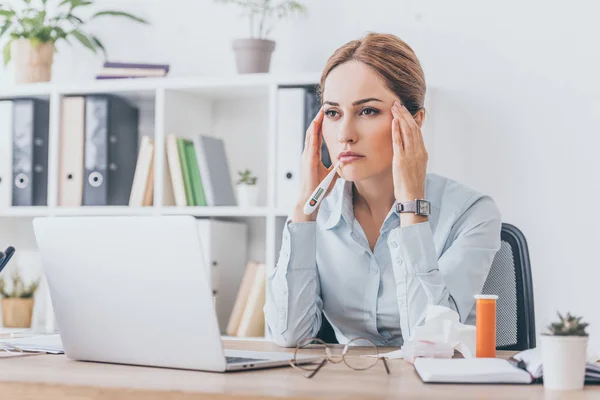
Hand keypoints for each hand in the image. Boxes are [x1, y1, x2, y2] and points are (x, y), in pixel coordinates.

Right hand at [292, 107, 339, 222]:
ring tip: (321, 112)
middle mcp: (308, 154)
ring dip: (315, 123)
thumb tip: (344, 161)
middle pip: (312, 132)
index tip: (327, 116)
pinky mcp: (308, 160)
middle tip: (323, 108)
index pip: (317, 137)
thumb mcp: (330, 173)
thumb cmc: (319, 187)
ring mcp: (307, 156)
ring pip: (310, 135)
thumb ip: (335, 166)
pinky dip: (314, 132)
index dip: (321, 126)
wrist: (311, 198)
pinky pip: (311, 143)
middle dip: (317, 120)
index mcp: (313, 156)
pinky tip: (317, 124)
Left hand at [391, 101, 427, 223]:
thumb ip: (412, 156)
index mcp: (422, 153)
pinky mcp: (402, 161)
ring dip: (401, 118)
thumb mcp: (414, 168)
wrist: (413, 198)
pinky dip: (397, 131)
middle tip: (398, 103)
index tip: (405, 110)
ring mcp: (411, 156)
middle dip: (405, 114)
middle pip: (413, 128)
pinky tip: (393, 122)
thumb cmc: (411, 186)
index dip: (411, 119)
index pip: (418, 131)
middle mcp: (419, 152)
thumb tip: (407, 149)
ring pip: (408, 132)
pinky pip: (399, 142)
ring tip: (395, 107)